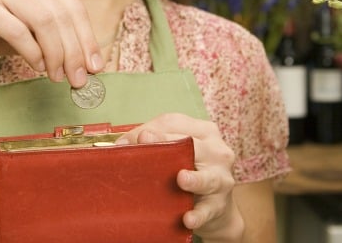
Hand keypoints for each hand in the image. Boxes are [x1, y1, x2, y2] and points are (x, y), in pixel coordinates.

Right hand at [0, 0, 103, 86]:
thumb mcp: (29, 34)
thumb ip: (55, 41)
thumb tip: (89, 64)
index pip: (72, 5)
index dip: (87, 37)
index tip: (96, 66)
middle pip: (60, 13)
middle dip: (74, 50)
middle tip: (79, 78)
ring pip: (43, 21)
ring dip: (55, 54)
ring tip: (57, 76)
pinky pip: (17, 29)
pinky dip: (32, 52)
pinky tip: (37, 67)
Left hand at [116, 113, 244, 241]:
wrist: (213, 208)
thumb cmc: (190, 172)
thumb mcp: (175, 154)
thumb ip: (152, 145)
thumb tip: (120, 145)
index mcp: (204, 132)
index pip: (175, 123)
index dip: (150, 129)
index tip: (129, 139)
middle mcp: (216, 151)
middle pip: (191, 144)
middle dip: (167, 143)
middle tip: (146, 142)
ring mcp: (221, 178)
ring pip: (207, 177)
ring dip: (194, 179)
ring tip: (181, 179)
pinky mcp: (219, 205)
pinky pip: (207, 210)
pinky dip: (198, 214)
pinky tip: (188, 218)